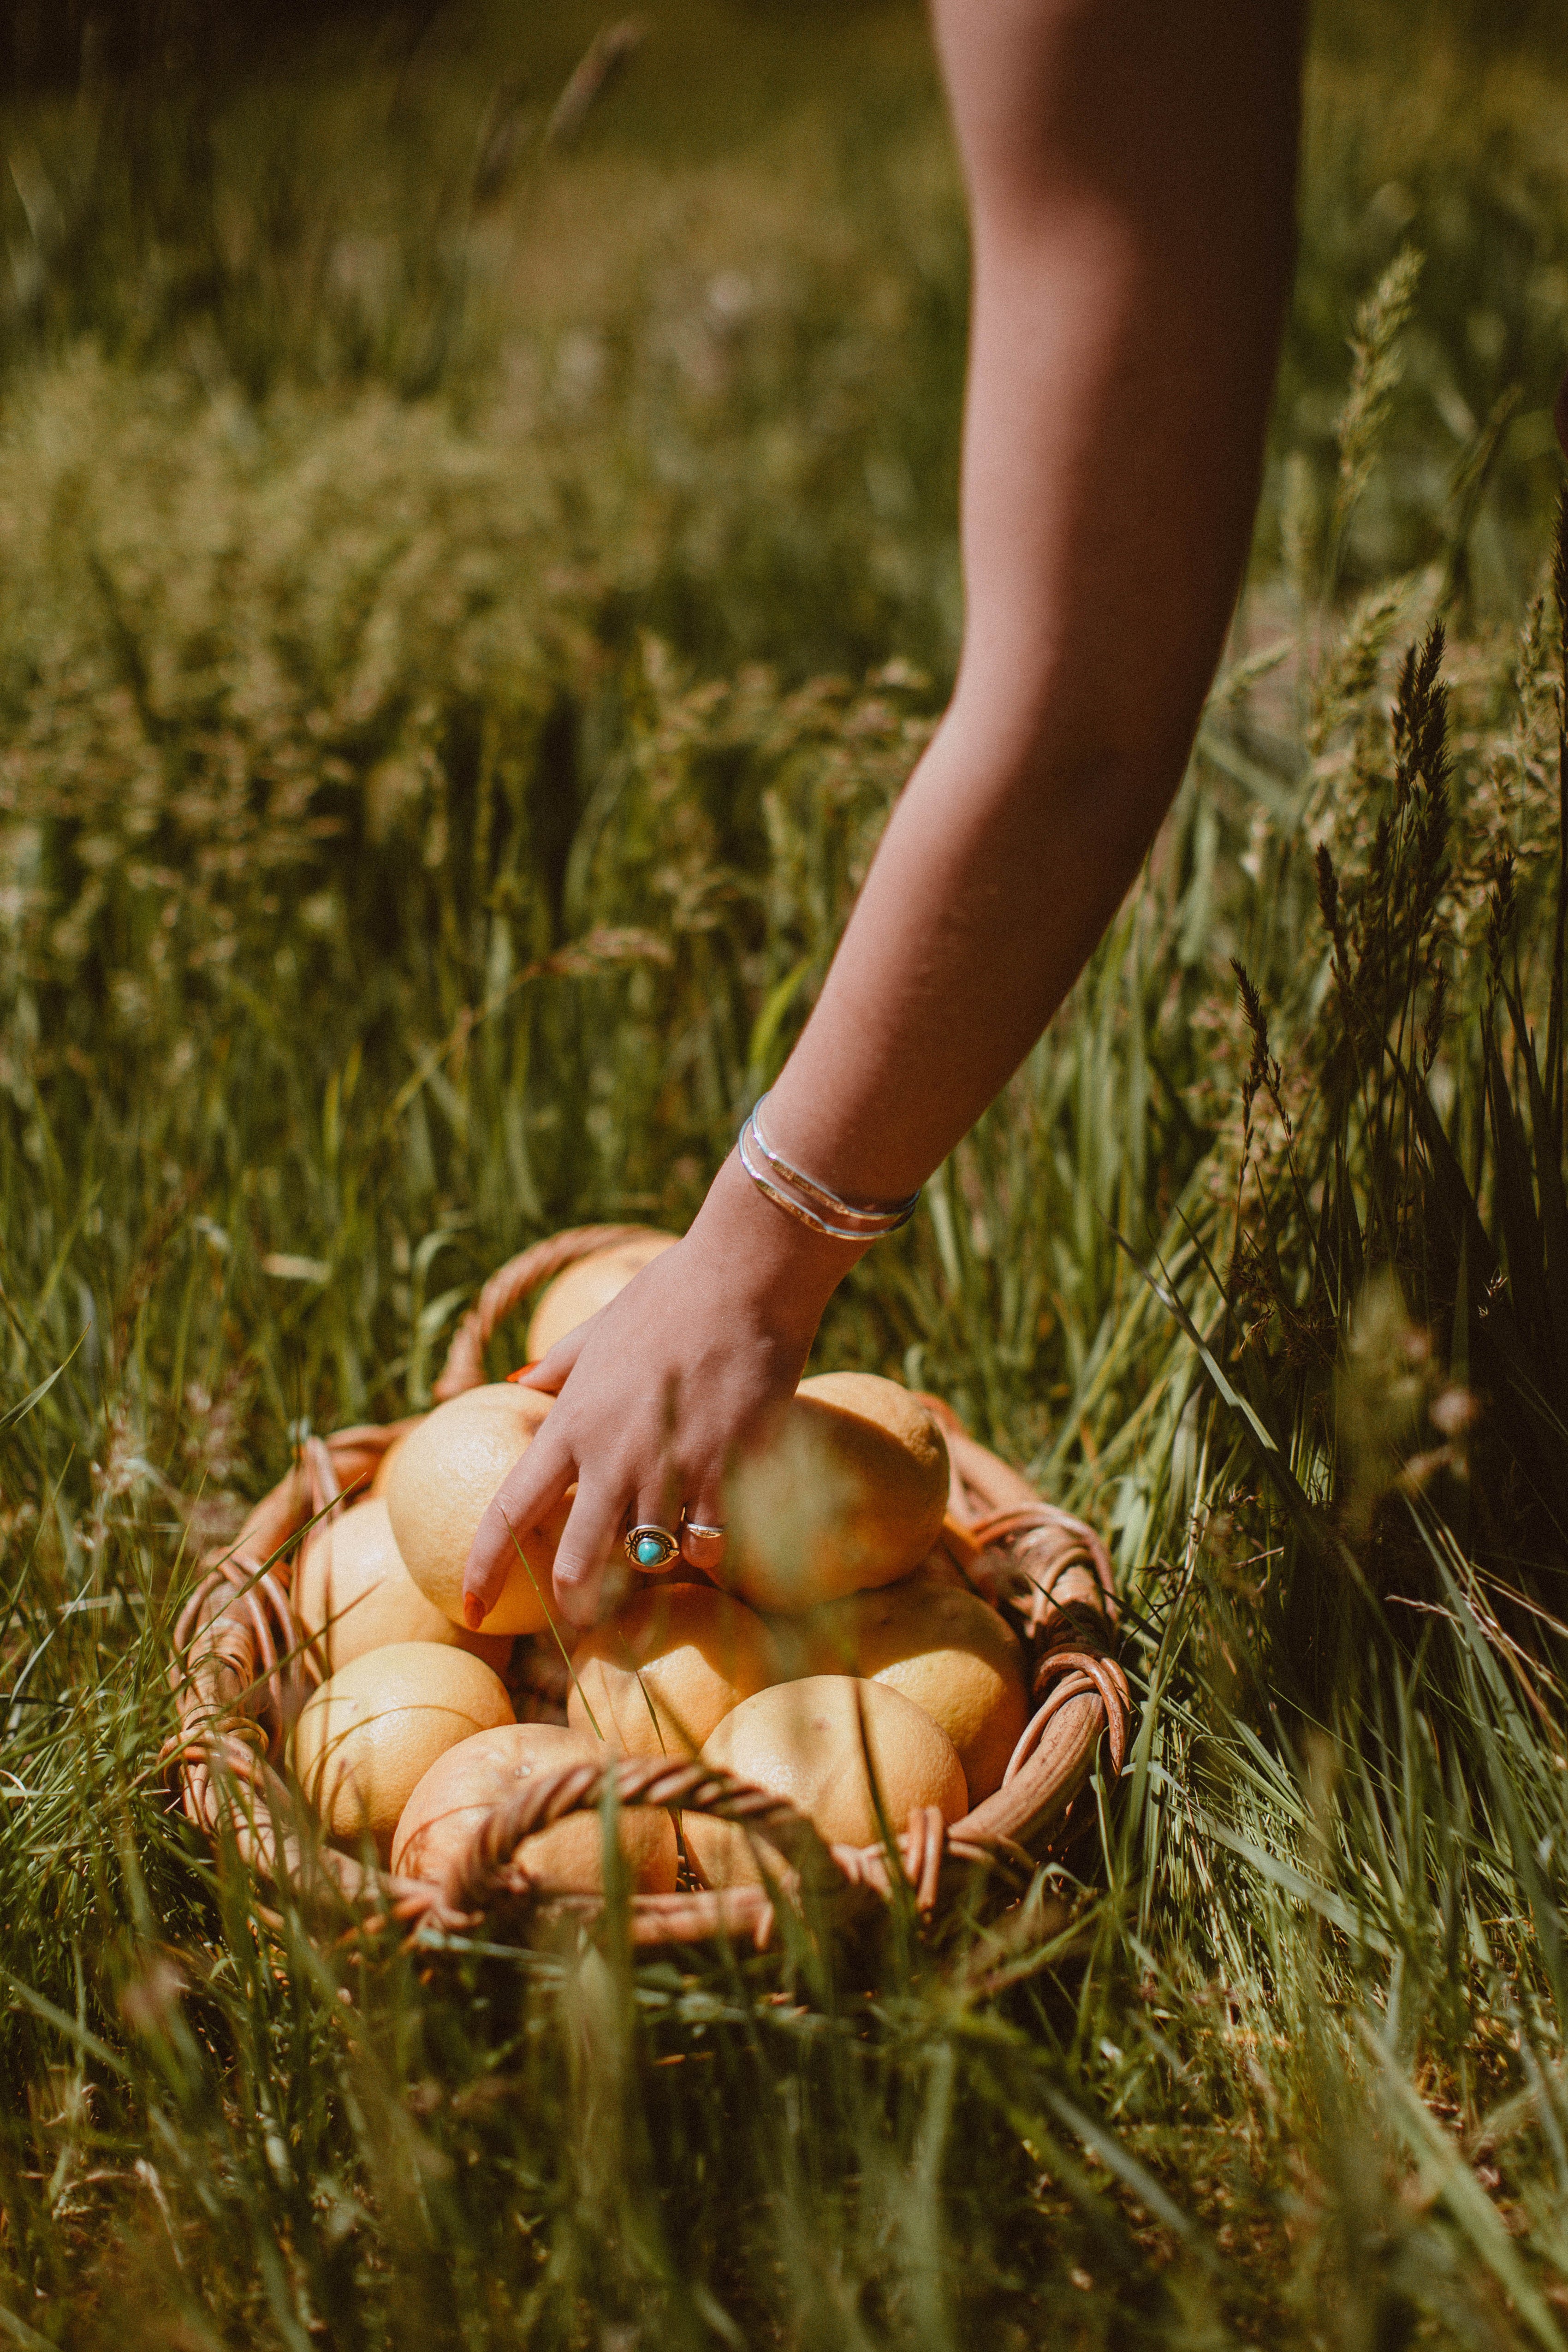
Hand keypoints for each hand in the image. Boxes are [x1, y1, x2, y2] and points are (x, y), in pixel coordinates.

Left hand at [461, 1153, 867, 1626]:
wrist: (744, 1276)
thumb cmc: (670, 1294)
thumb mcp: (597, 1331)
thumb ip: (556, 1368)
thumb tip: (518, 1386)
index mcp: (571, 1423)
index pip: (509, 1512)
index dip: (484, 1569)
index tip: (468, 1608)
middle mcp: (613, 1455)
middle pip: (577, 1561)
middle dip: (575, 1599)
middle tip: (580, 1615)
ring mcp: (672, 1466)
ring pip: (650, 1557)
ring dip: (651, 1562)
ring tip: (660, 1551)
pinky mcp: (728, 1469)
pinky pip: (709, 1539)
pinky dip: (707, 1546)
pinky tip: (711, 1530)